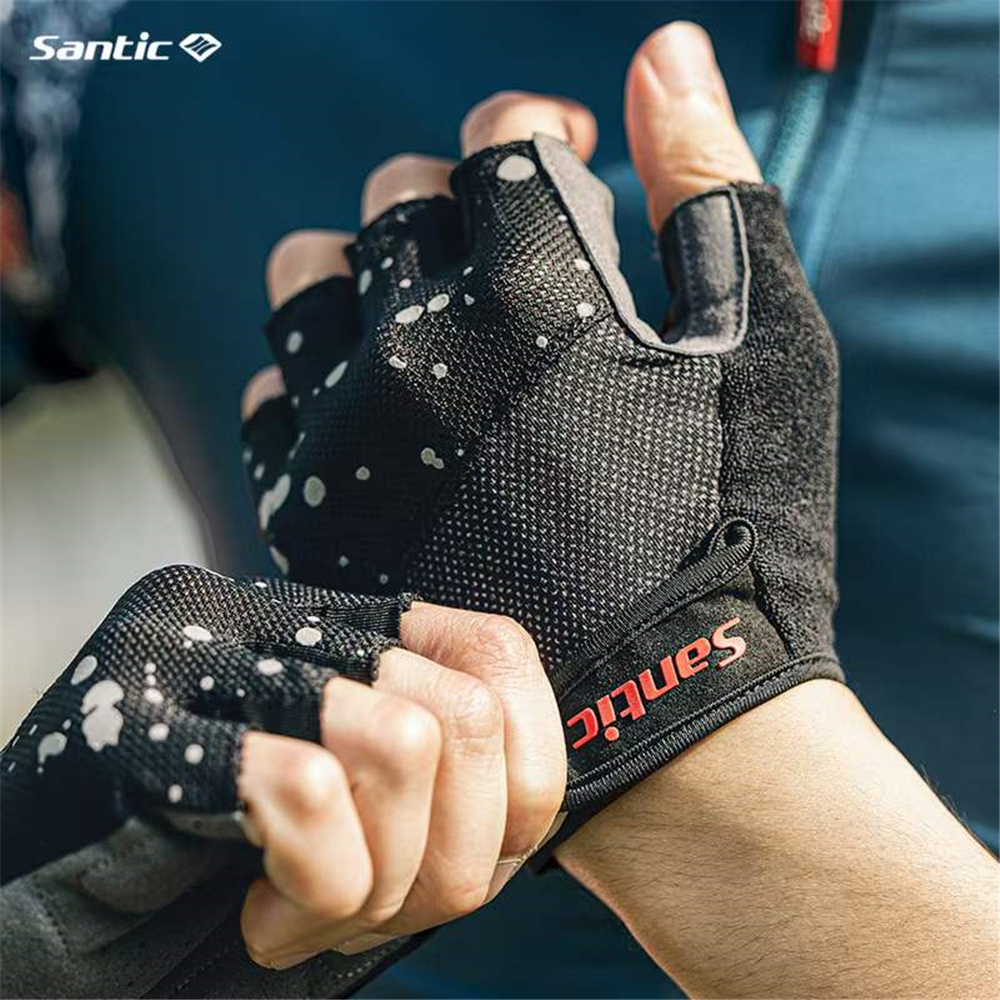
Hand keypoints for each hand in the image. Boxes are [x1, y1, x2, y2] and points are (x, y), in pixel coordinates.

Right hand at [0, 566, 562, 995]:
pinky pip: (303, 785)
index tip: (475, 862)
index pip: (498, 653)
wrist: (43, 955)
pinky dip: (316, 883)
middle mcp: (274, 621)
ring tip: (306, 910)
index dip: (526, 782)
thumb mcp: (366, 839)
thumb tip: (530, 779)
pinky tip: (262, 911)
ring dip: (377, 882)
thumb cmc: (218, 904)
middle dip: (449, 859)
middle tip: (365, 907)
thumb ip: (442, 785)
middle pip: (466, 716)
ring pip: (402, 743)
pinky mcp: (138, 722)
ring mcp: (204, 658)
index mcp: (330, 635)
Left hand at [240, 14, 838, 845]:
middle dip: (450, 206)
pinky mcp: (314, 515)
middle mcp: (420, 352)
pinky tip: (374, 407)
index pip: (494, 149)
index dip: (532, 138)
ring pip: (305, 284)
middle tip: (500, 254)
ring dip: (363, 274)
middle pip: (391, 204)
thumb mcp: (763, 343)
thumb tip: (663, 54)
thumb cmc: (735, 529)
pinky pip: (266, 400)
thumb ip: (710, 186)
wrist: (666, 709)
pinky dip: (313, 380)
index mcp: (536, 294)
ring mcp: (352, 437)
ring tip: (421, 317)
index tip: (561, 160)